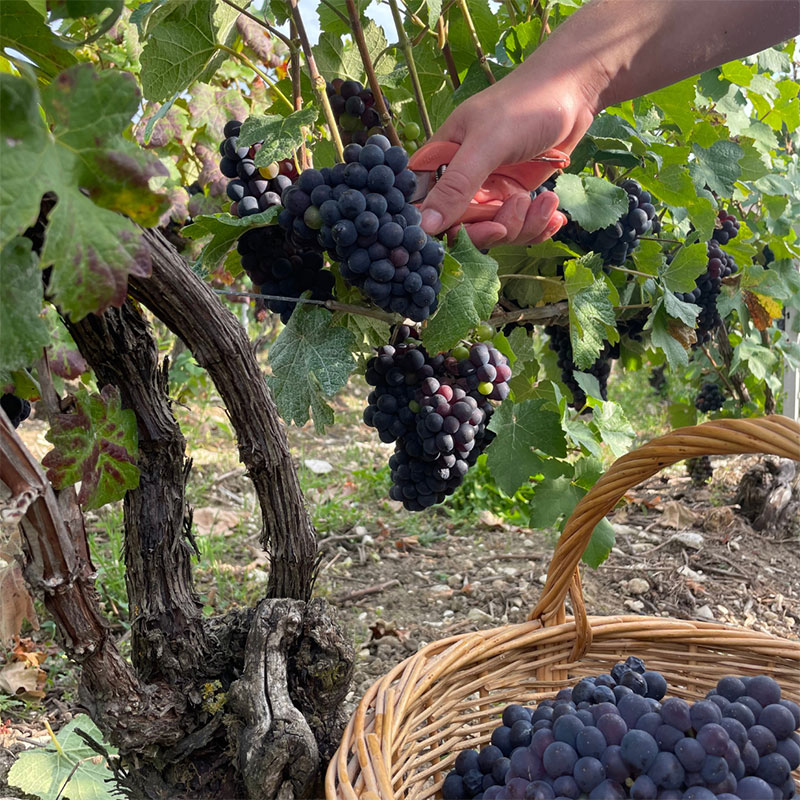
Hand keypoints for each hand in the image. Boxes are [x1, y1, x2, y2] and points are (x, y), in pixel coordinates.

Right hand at [419, 64, 596, 247]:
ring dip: (523, 225)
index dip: (447, 228)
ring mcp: (489, 191)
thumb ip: (456, 186)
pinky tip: (553, 212)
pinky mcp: (513, 196)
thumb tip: (425, 226)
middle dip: (494, 229)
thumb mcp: (487, 144)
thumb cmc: (525, 104)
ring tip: (545, 201)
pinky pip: (517, 228)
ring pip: (494, 232)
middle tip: (515, 211)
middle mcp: (461, 181)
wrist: (572, 91)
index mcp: (441, 162)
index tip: (477, 227)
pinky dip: (537, 225)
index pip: (427, 210)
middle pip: (463, 230)